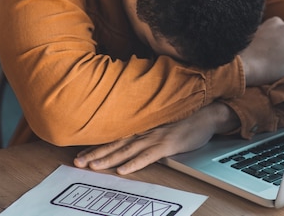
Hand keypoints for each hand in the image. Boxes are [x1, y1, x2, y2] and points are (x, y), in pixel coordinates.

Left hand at [74, 103, 237, 174]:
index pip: (115, 138)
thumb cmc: (186, 119)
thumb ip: (147, 132)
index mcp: (142, 126)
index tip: (80, 153)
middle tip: (77, 162)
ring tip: (92, 166)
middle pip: (116, 143)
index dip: (97, 145)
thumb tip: (132, 143)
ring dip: (109, 158)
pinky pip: (148, 155)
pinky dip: (135, 163)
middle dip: (95, 153)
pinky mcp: (168, 144)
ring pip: (127, 149)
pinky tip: (123, 170)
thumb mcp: (162, 124)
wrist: (207, 114)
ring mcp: (156, 137)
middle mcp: (145, 130)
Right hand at [239, 16, 283, 85]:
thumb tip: (272, 37)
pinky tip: (278, 69)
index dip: (283, 42)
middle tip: (278, 58)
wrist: (246, 64)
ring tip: (276, 64)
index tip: (275, 49)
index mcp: (276, 21)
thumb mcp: (255, 33)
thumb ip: (268, 32)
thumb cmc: (247, 52)